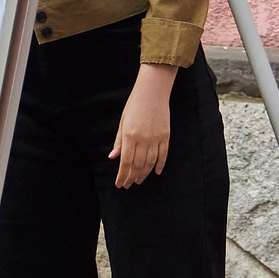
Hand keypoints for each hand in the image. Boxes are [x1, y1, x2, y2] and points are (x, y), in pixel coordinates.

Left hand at [109, 64, 177, 188]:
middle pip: (137, 164)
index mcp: (129, 135)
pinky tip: (156, 172)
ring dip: (144, 173)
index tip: (120, 184)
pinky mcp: (166, 135)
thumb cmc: (134, 106)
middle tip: (128, 185)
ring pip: (150, 162)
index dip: (122, 175)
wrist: (153, 92)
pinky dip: (160, 165)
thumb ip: (118, 141)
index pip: (125, 162)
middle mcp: (143, 139)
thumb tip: (112, 157)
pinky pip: (163, 154)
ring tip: (139, 181)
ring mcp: (156, 138)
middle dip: (132, 177)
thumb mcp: (122, 122)